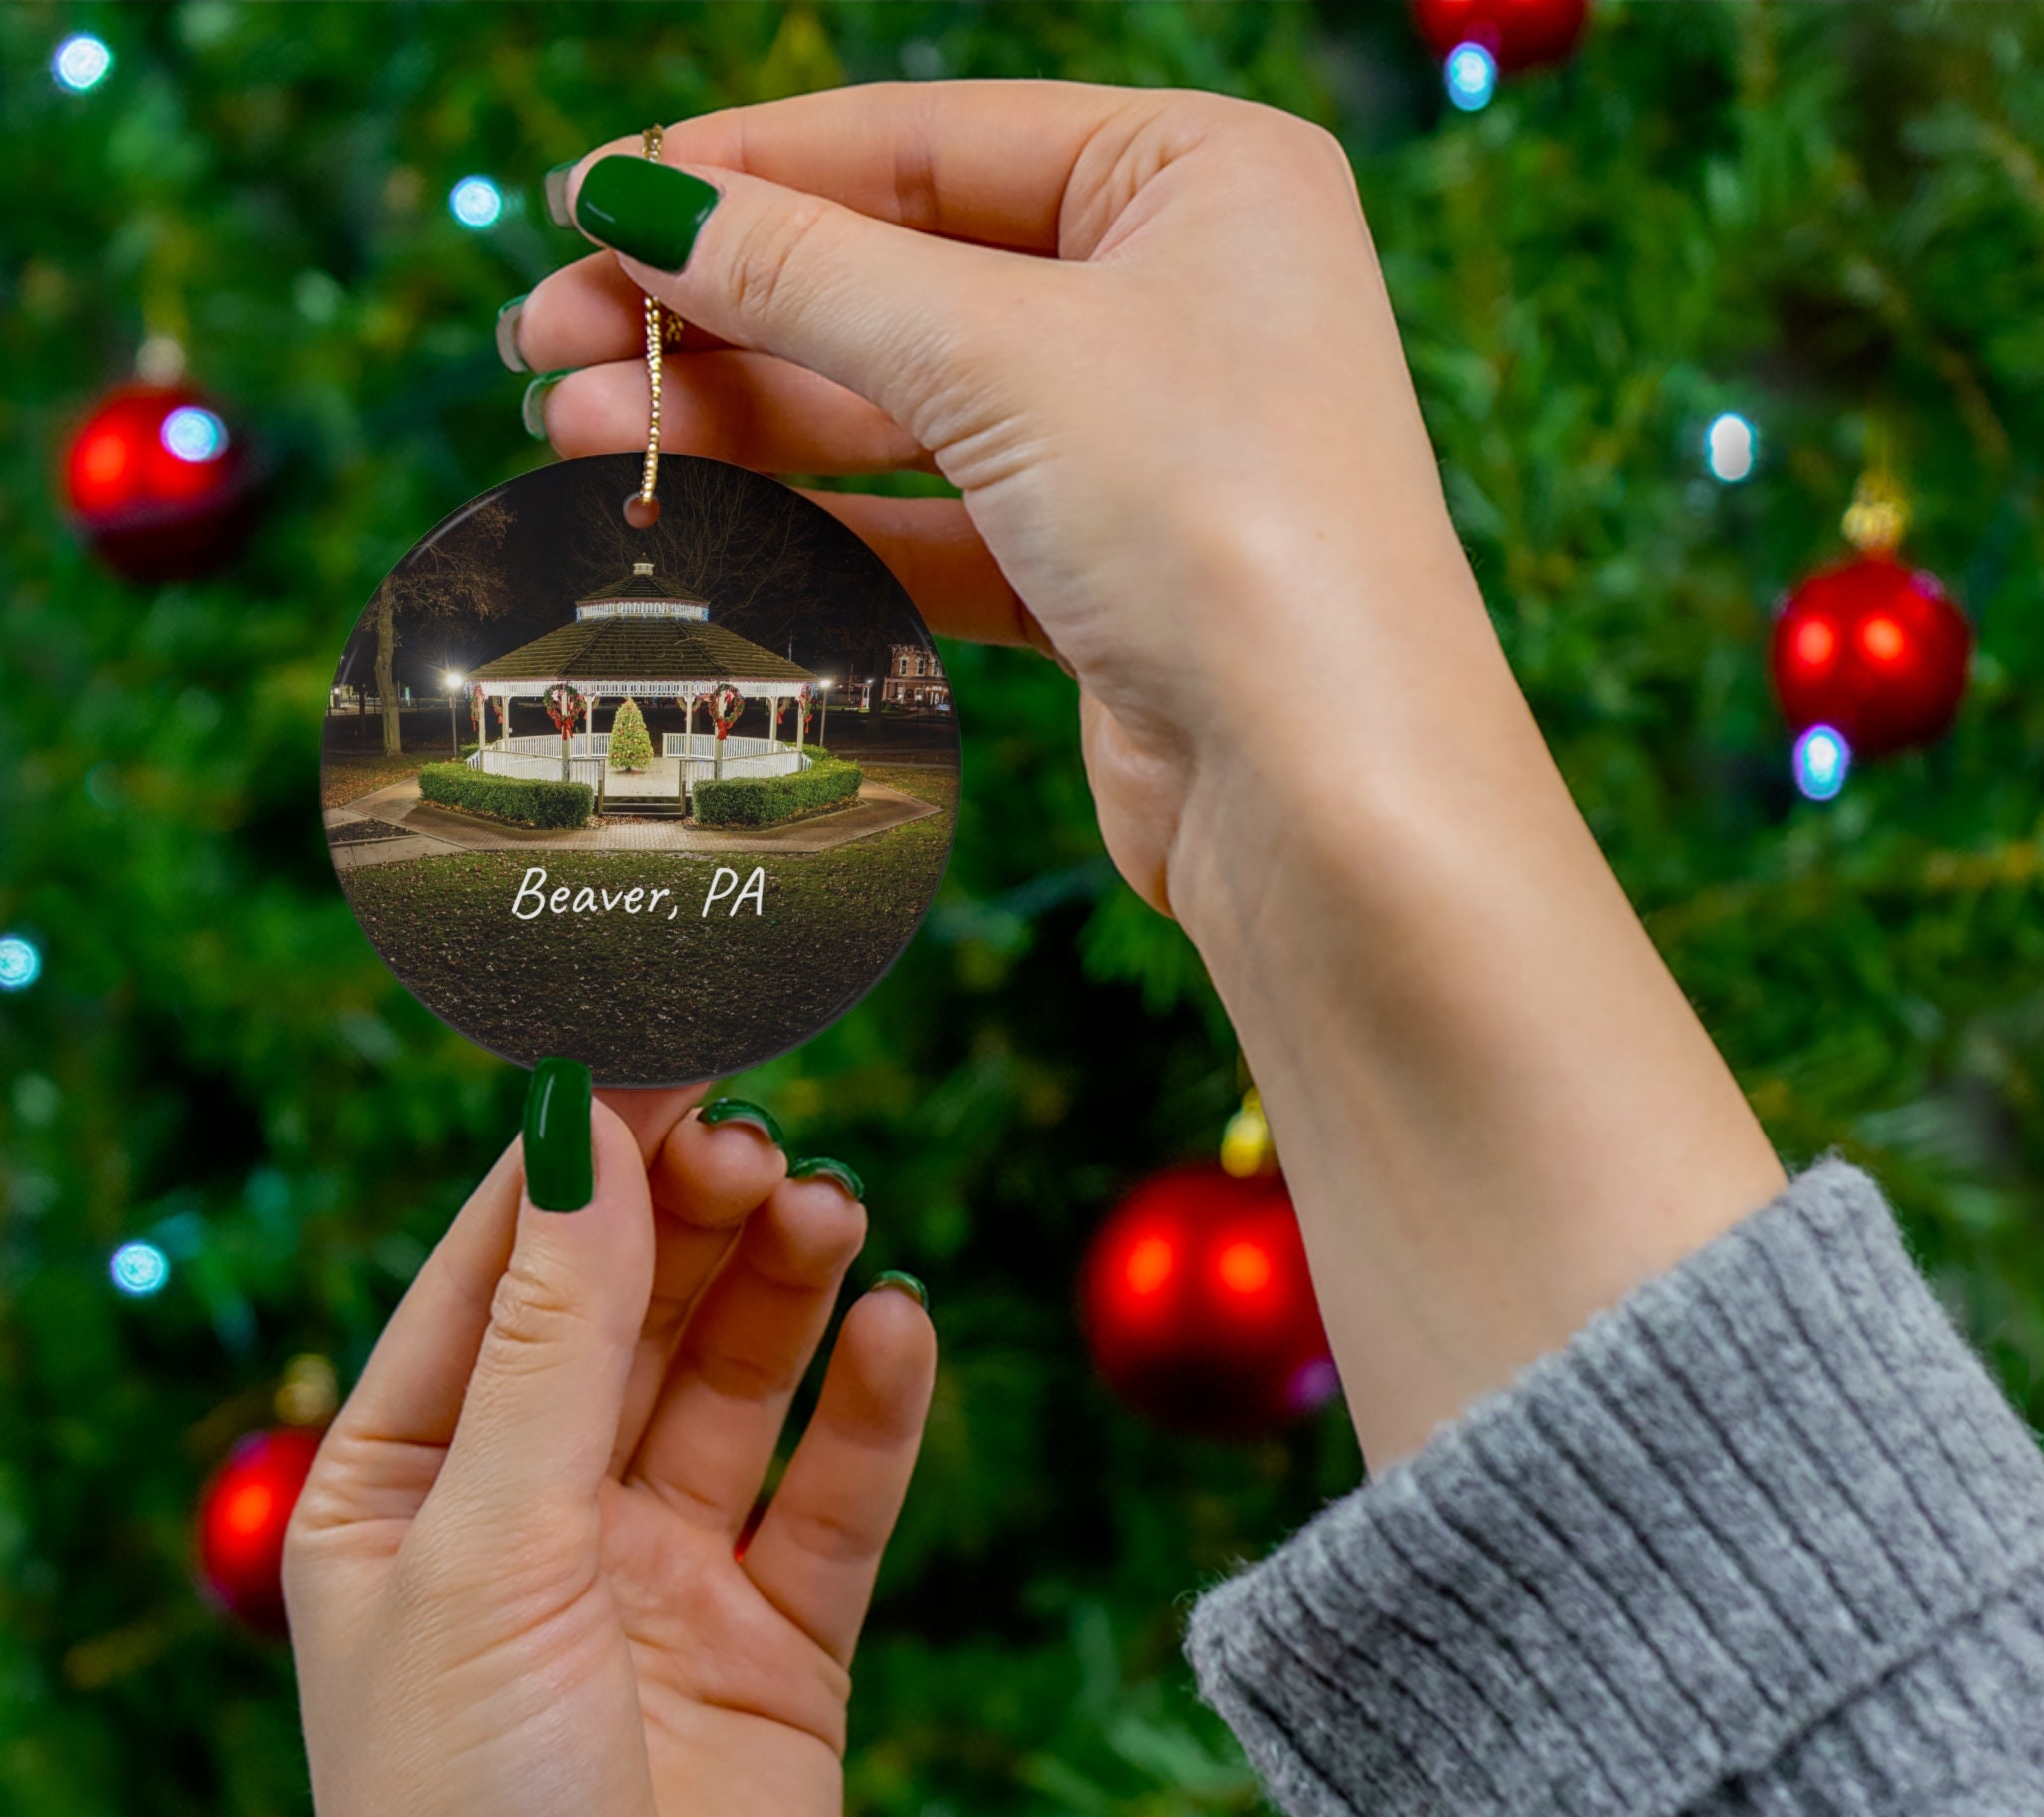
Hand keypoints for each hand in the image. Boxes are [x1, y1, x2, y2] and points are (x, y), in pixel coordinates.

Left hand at [286, 1088, 935, 1816]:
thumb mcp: (489, 1551)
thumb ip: (553, 1338)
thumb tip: (584, 1129)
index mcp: (409, 1487)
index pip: (501, 1269)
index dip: (583, 1154)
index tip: (667, 1041)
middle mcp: (537, 1515)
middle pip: (632, 1309)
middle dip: (693, 1217)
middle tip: (760, 1141)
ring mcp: (663, 1574)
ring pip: (737, 1381)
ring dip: (785, 1288)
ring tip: (831, 1211)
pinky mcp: (781, 1640)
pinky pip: (836, 1492)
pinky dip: (873, 1407)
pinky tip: (898, 1330)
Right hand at [514, 80, 1474, 918]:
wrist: (1329, 794)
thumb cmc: (1220, 523)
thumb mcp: (999, 356)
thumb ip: (807, 273)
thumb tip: (634, 200)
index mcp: (1200, 177)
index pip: (926, 142)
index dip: (745, 171)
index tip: (588, 202)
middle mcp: (1182, 298)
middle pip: (901, 278)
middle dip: (720, 312)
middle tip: (545, 342)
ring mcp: (1145, 446)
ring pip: (905, 412)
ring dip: (743, 422)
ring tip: (575, 432)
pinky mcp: (1108, 579)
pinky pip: (937, 526)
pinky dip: (821, 526)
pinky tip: (696, 521)